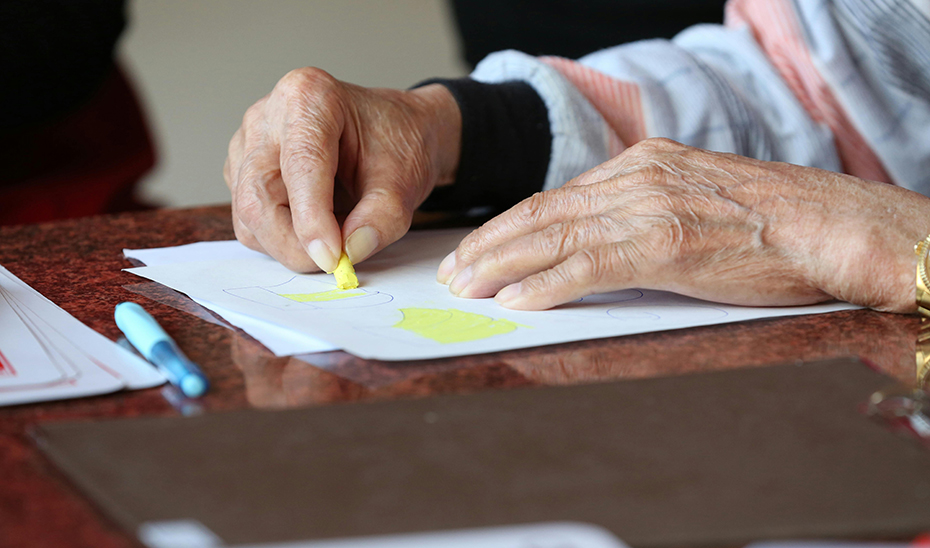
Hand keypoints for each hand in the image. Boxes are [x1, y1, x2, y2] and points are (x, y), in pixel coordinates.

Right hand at [224, 68, 459, 271]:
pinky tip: (315, 225)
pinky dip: (281, 238)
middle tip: (335, 263)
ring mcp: (247, 143)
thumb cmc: (397, 143)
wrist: (394, 132)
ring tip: (335, 235)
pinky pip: (249, 220)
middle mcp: (267, 116)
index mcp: (309, 97)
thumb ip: (381, 219)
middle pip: (257, 195)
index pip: (300, 166)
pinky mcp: (241, 170)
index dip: (312, 220)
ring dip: (288, 243)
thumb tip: (350, 252)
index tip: (332, 259)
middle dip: (293, 243)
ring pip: (248, 215)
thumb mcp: (405, 182)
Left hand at [437, 138, 929, 312]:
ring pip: (553, 237)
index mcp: (643, 163)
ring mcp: (649, 209)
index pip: (557, 197)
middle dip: (490, 244)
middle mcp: (638, 178)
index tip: (480, 248)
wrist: (831, 225)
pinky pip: (587, 266)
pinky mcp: (664, 245)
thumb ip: (645, 211)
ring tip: (466, 287)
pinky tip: (514, 300)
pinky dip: (543, 285)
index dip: (511, 226)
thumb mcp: (695, 200)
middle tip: (454, 270)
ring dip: (500, 265)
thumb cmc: (773, 223)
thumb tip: (600, 242)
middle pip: (542, 213)